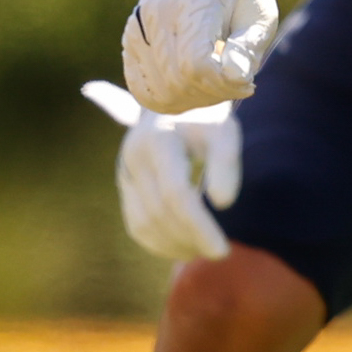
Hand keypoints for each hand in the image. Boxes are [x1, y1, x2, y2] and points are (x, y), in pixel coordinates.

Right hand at [84, 80, 241, 260]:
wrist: (177, 98)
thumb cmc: (207, 115)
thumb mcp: (224, 130)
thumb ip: (226, 163)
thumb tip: (223, 203)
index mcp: (158, 141)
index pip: (177, 195)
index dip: (199, 226)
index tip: (222, 250)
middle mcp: (134, 157)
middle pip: (159, 212)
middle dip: (190, 238)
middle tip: (219, 252)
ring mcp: (124, 171)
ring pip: (142, 223)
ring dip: (172, 245)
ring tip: (202, 251)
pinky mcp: (124, 183)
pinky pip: (135, 222)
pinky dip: (157, 241)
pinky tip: (183, 247)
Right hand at [123, 0, 275, 113]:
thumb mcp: (259, 12)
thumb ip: (249, 45)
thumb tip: (236, 78)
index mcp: (192, 2)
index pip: (197, 65)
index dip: (224, 85)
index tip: (248, 82)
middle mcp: (156, 13)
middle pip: (178, 82)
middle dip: (214, 94)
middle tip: (237, 84)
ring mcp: (138, 28)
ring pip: (159, 93)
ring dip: (194, 100)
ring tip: (217, 82)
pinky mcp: (130, 41)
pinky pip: (142, 90)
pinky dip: (170, 98)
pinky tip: (194, 85)